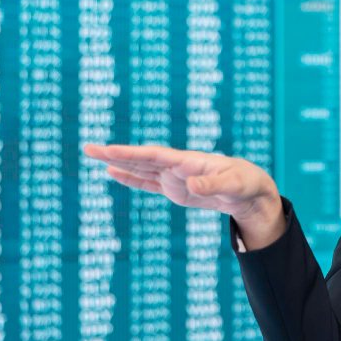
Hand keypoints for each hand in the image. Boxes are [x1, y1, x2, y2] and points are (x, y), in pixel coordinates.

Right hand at [83, 143, 285, 248]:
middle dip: (116, 154)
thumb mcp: (233, 186)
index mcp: (189, 161)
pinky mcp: (176, 190)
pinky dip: (131, 179)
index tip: (110, 150)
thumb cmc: (246, 184)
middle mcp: (178, 166)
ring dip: (119, 163)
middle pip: (142, 158)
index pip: (155, 155)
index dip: (131, 153)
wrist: (252, 192)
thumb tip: (191, 185)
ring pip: (142, 169)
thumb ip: (212, 185)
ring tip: (94, 156)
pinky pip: (149, 183)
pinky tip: (113, 173)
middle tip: (88, 148)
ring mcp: (175, 177)